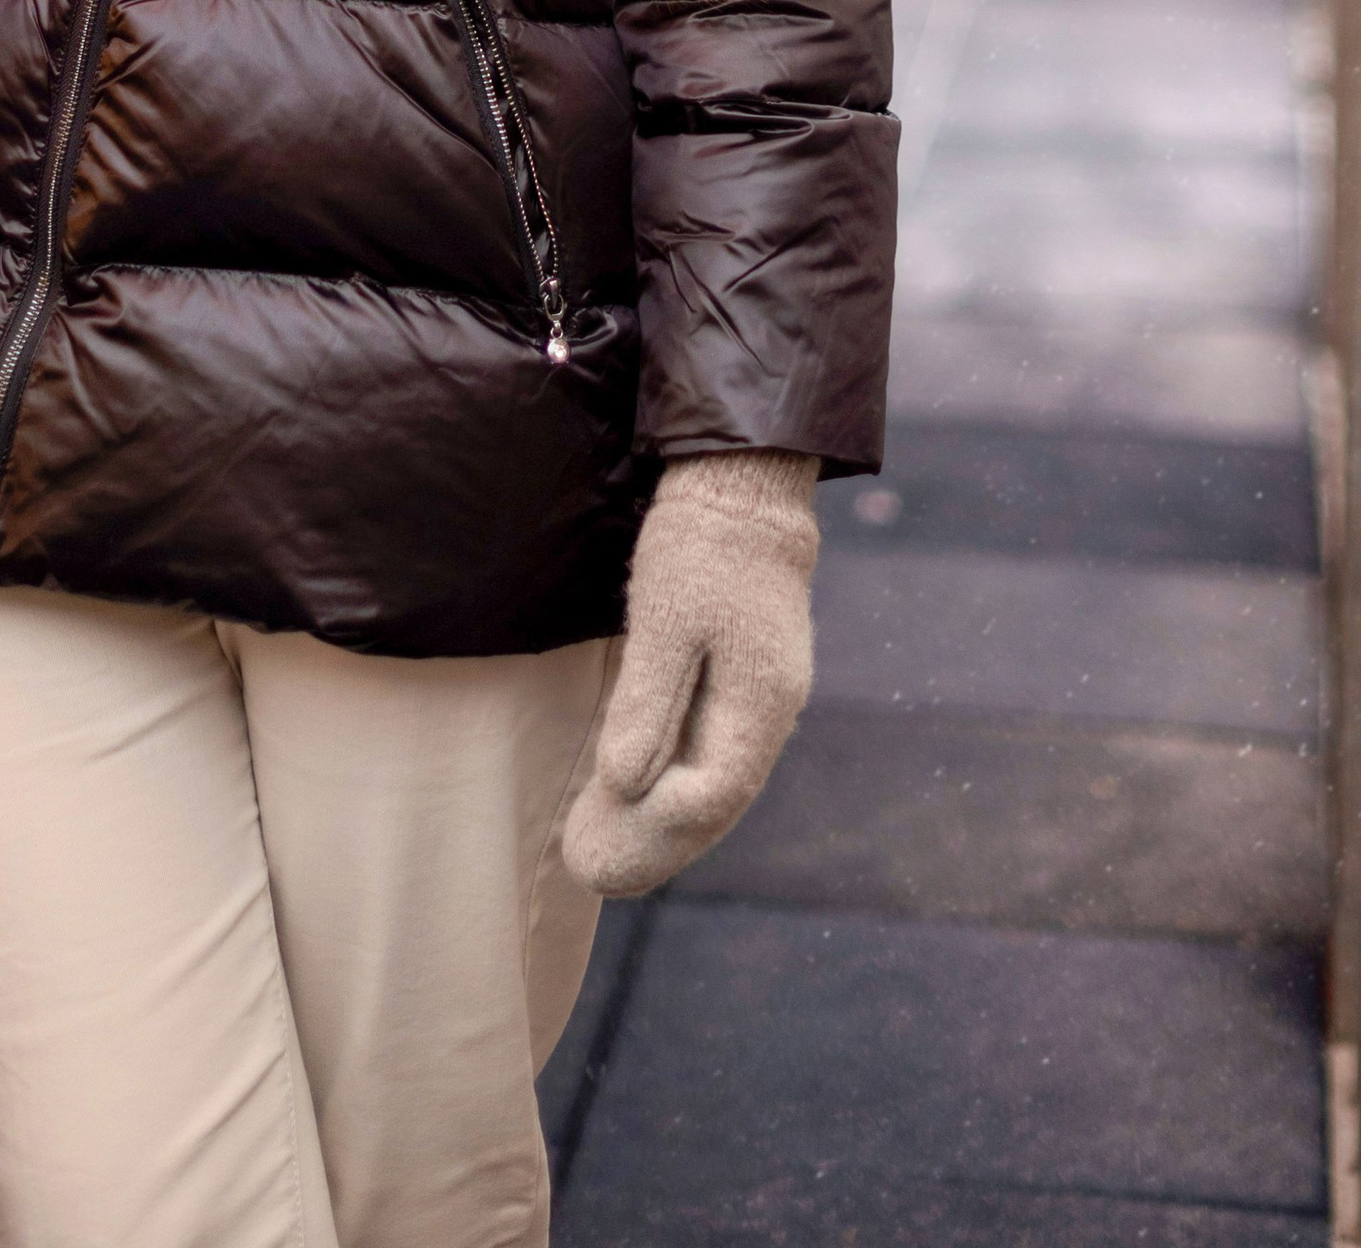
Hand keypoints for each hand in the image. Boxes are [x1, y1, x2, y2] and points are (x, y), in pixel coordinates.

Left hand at [562, 452, 817, 897]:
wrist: (744, 484)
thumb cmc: (701, 546)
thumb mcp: (664, 619)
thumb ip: (648, 702)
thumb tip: (625, 783)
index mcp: (759, 702)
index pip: (712, 793)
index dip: (655, 825)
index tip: (597, 838)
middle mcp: (770, 711)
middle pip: (715, 801)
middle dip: (654, 843)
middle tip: (590, 877)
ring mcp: (762, 696)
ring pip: (716, 781)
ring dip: (663, 821)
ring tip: (607, 856)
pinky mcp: (745, 679)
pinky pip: (712, 752)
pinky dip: (676, 784)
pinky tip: (639, 798)